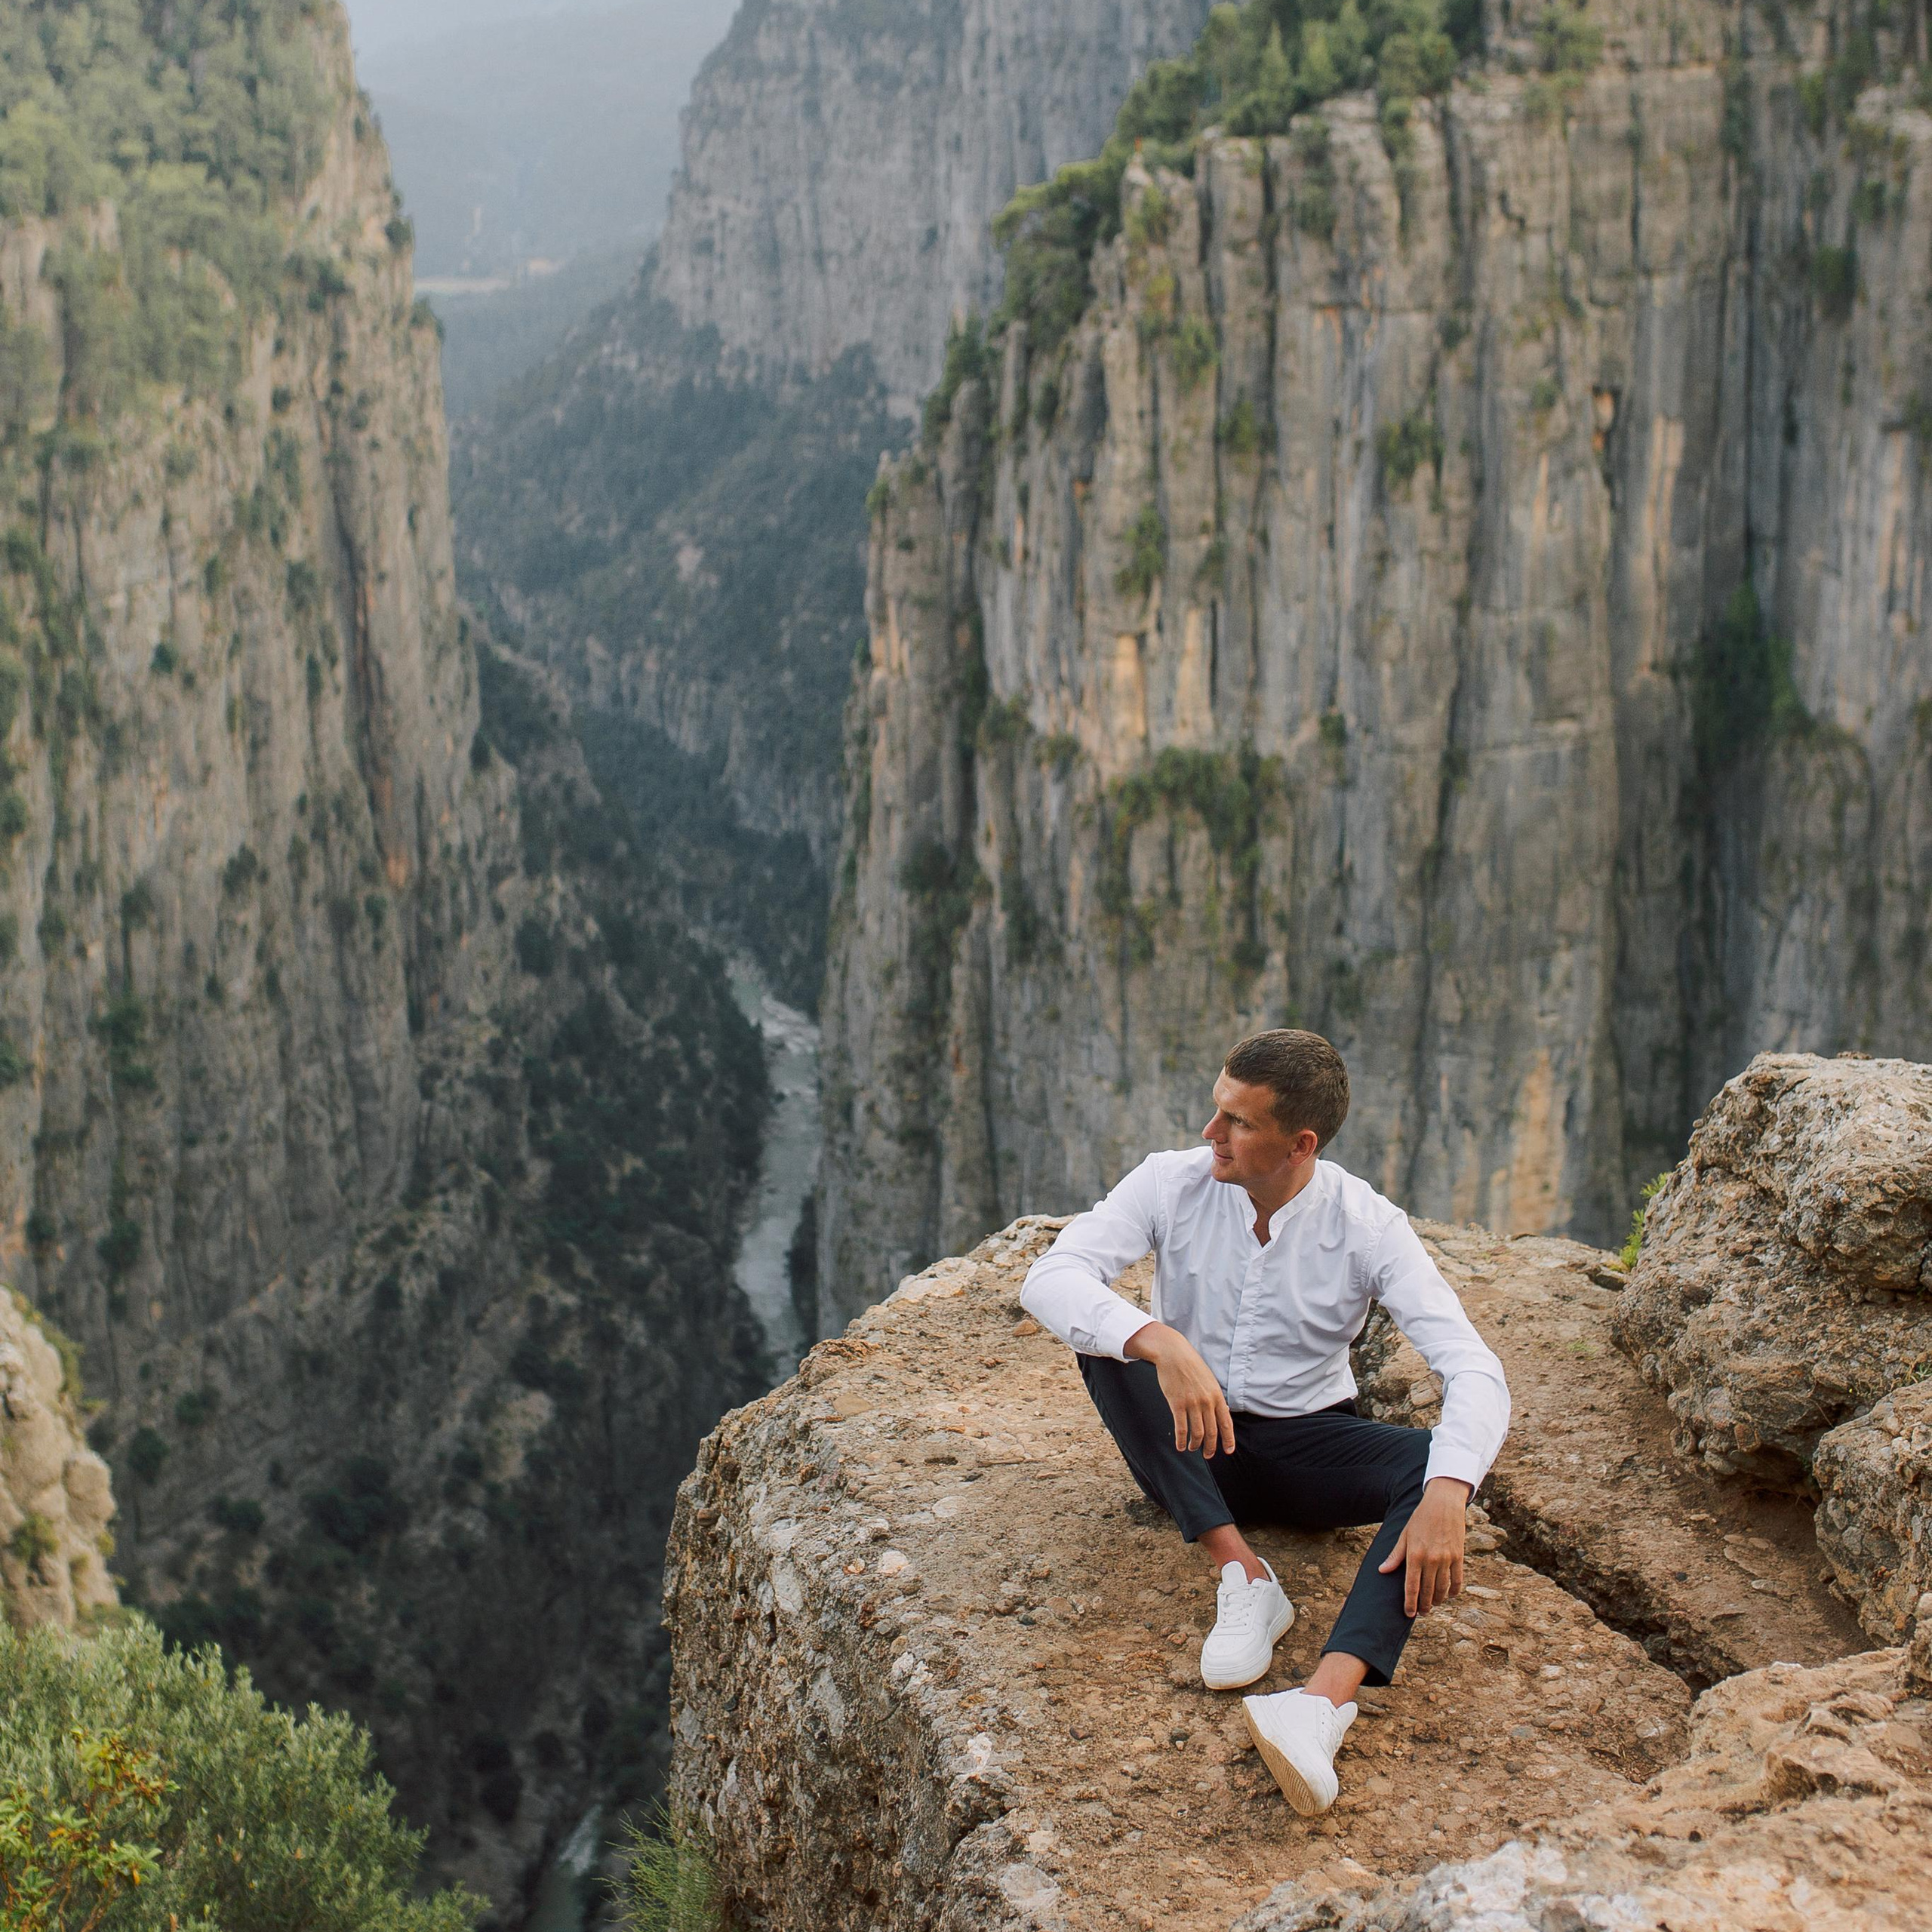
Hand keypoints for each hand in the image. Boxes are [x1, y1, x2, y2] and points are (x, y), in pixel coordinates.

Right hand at [1124, 1323, 1235, 1457]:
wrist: (1173, 1353)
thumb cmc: (1191, 1365)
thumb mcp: (1209, 1380)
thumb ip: (1214, 1397)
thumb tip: (1221, 1413)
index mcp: (1217, 1396)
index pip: (1226, 1423)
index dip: (1228, 1440)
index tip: (1228, 1451)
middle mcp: (1207, 1401)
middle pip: (1212, 1431)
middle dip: (1210, 1447)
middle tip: (1208, 1455)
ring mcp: (1192, 1403)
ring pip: (1197, 1432)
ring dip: (1195, 1445)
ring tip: (1192, 1449)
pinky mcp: (1177, 1403)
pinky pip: (1181, 1428)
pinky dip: (1181, 1440)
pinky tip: (1180, 1446)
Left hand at [1378, 1477, 1470, 1615]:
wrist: (1443, 1504)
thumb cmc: (1420, 1518)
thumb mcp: (1404, 1535)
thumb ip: (1395, 1555)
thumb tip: (1382, 1571)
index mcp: (1415, 1555)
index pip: (1411, 1586)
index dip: (1410, 1603)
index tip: (1408, 1613)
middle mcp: (1431, 1559)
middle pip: (1427, 1591)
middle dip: (1424, 1605)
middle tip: (1421, 1613)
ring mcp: (1446, 1559)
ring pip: (1442, 1588)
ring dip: (1438, 1600)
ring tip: (1433, 1604)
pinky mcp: (1458, 1556)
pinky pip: (1457, 1580)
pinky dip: (1453, 1591)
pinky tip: (1449, 1595)